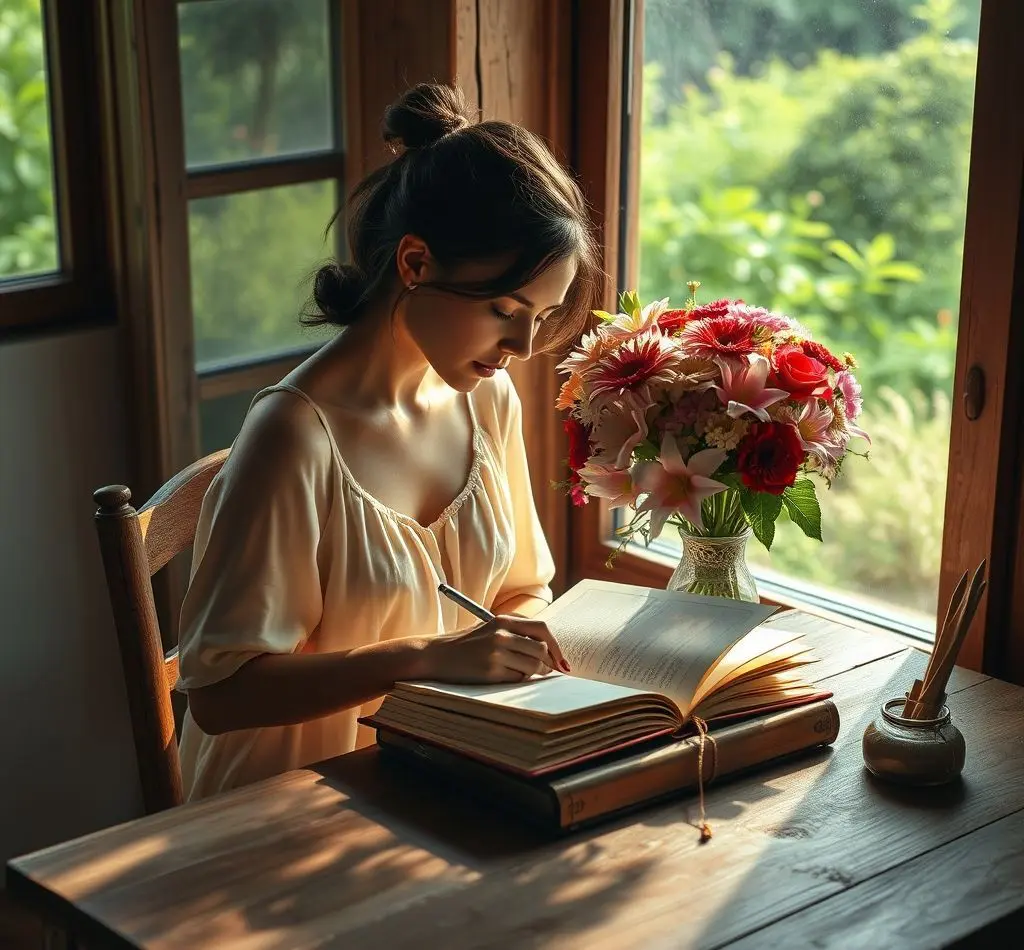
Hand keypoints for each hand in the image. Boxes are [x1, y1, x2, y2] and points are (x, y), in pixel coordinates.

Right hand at [423, 615, 570, 683]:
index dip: (555, 645)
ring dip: (533, 673)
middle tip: (546, 671)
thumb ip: (517, 633)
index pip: (543, 629)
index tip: (560, 659)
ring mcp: (496, 652)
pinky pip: (518, 679)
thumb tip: (548, 651)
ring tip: (522, 673)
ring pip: (533, 666)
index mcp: (504, 620)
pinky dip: (518, 680)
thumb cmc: (466, 644)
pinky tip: (506, 676)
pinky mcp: (491, 671)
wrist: (436, 655)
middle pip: (541, 649)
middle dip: (547, 663)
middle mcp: (502, 634)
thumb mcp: (491, 629)